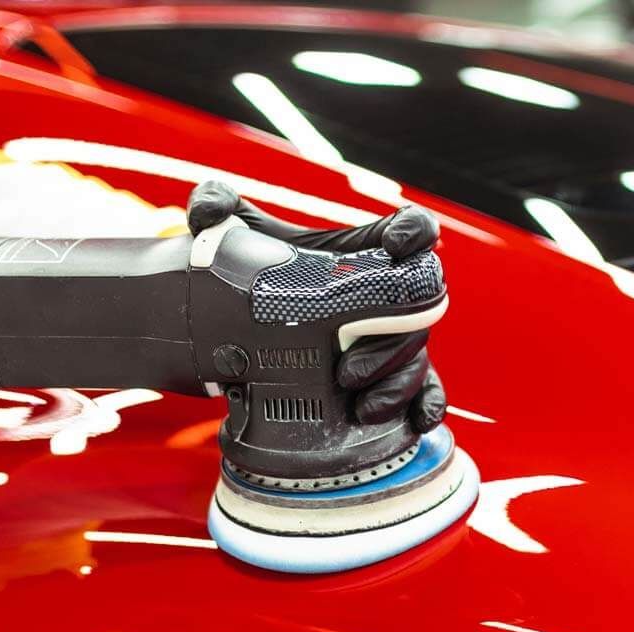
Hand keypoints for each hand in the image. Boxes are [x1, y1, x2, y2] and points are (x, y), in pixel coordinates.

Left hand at [186, 180, 445, 434]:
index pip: (414, 230)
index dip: (416, 232)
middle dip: (390, 342)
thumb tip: (205, 211)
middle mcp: (392, 294)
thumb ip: (216, 208)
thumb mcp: (238, 238)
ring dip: (396, 384)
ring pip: (417, 357)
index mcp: (367, 251)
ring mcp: (396, 337)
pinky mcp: (395, 375)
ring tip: (359, 406)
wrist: (251, 333)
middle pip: (419, 309)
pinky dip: (426, 405)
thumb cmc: (262, 274)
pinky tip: (416, 421)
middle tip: (345, 370)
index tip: (395, 246)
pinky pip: (428, 391)